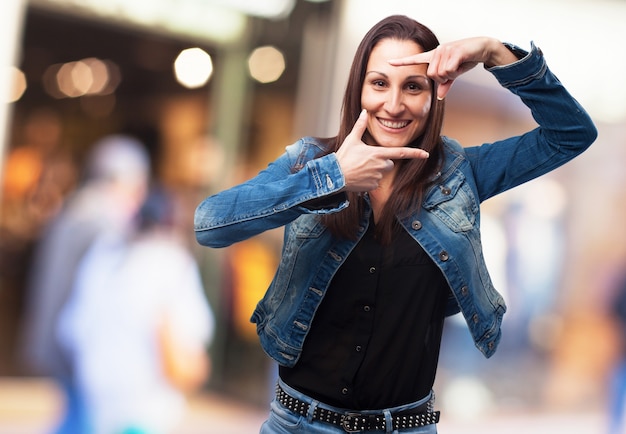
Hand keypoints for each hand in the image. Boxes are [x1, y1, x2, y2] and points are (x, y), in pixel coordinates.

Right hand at [335, 110, 429, 191]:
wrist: (334, 176)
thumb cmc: (343, 158)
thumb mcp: (352, 140)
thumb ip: (360, 126)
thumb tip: (364, 112)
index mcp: (378, 153)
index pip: (401, 152)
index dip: (415, 153)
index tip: (426, 154)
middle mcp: (380, 165)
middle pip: (389, 162)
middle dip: (382, 161)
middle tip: (366, 160)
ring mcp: (377, 177)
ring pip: (382, 172)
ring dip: (375, 170)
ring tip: (361, 168)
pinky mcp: (373, 186)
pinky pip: (376, 182)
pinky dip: (370, 179)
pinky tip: (359, 177)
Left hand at [388, 37, 518, 98]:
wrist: (481, 47)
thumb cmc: (466, 59)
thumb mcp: (453, 74)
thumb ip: (445, 84)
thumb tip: (439, 97)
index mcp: (433, 56)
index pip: (414, 59)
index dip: (401, 62)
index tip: (388, 63)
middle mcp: (436, 51)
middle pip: (432, 75)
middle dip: (443, 78)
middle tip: (453, 70)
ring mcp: (444, 50)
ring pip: (440, 73)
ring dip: (451, 74)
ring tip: (457, 65)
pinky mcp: (453, 52)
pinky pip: (448, 70)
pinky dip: (455, 71)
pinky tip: (461, 63)